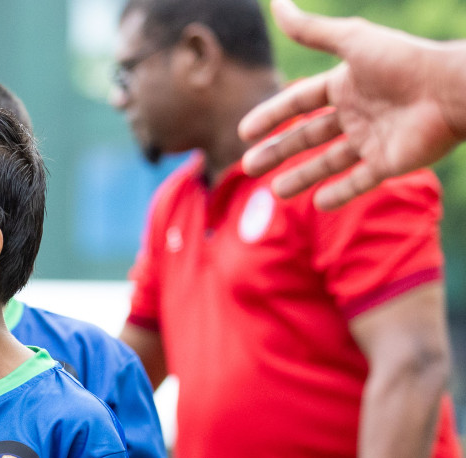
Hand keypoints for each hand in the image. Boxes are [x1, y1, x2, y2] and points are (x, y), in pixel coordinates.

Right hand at [240, 0, 465, 208]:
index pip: (300, 102)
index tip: (245, 132)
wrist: (451, 90)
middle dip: (278, 152)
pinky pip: (360, 182)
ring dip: (302, 177)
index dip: (271, 116)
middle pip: (308, 135)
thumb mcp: (352, 42)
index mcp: (347, 84)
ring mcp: (373, 140)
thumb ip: (311, 30)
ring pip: (330, 163)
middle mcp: (358, 112)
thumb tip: (276, 4)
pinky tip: (319, 204)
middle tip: (247, 167)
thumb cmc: (403, 62)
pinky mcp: (390, 163)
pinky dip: (340, 194)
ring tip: (277, 193)